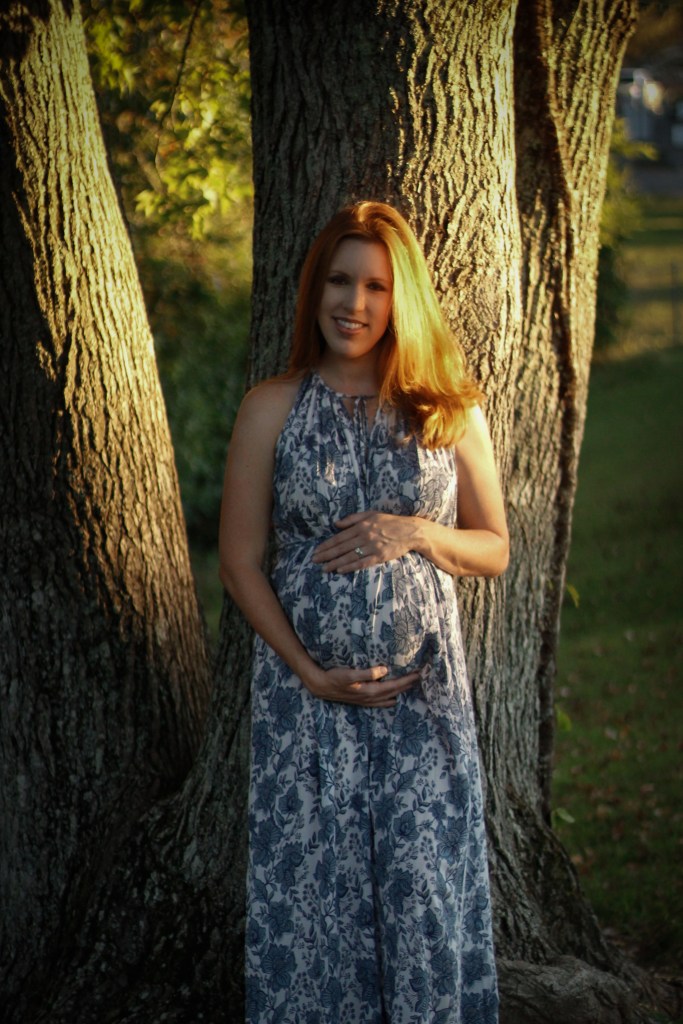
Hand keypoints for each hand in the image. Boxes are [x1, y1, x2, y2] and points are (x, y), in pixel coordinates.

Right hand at [303, 664, 419, 706]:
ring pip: (388, 697)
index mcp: (370, 690)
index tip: (417, 674)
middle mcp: (370, 697)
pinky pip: (379, 703)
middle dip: (406, 685)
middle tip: (419, 678)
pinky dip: (388, 701)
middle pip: (393, 692)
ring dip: (399, 692)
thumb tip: (385, 670)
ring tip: (410, 687)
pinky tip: (392, 700)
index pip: (393, 685)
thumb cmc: (334, 677)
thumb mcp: (350, 673)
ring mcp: (365, 700)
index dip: (405, 680)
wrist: (321, 686)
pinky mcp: (361, 700)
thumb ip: (368, 673)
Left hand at [312, 510, 417, 571]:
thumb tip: (336, 523)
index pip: (340, 537)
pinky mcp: (380, 556)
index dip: (327, 544)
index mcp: (361, 525)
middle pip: (341, 547)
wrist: (410, 531)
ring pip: (349, 556)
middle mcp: (365, 536)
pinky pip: (362, 563)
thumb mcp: (371, 514)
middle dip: (326, 554)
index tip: (316, 550)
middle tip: (314, 560)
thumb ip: (353, 518)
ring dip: (335, 562)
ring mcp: (372, 547)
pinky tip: (340, 570)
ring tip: (324, 568)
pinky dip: (350, 566)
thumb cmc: (390, 521)